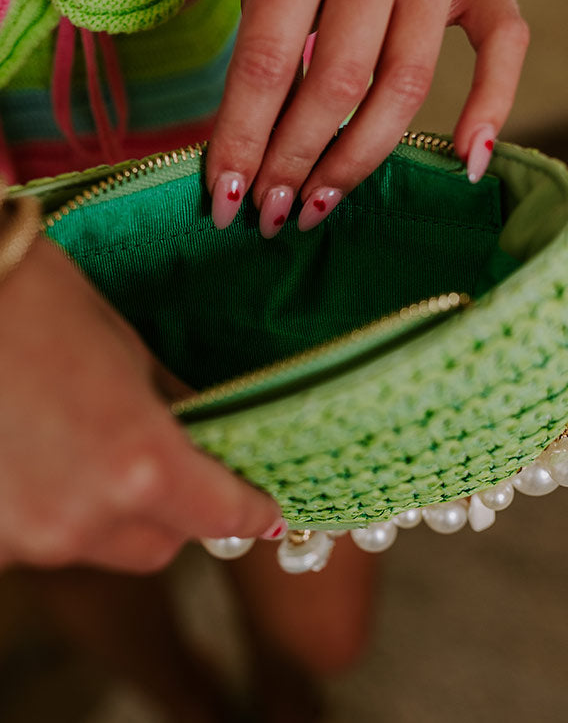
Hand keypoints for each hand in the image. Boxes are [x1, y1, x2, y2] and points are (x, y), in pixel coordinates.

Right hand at [0, 239, 281, 572]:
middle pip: (158, 547)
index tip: (264, 512)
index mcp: (139, 466)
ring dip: (103, 512)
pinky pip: (38, 539)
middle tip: (165, 466)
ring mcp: (23, 538)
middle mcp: (82, 519)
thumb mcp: (127, 351)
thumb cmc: (40, 301)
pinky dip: (48, 508)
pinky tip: (35, 458)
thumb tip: (207, 437)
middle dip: (173, 513)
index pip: (220, 516)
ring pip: (94, 545)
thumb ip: (174, 411)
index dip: (249, 514)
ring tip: (80, 448)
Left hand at [207, 0, 527, 235]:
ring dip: (357, 161)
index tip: (226, 199)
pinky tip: (464, 165)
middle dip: (297, 161)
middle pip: (340, 81)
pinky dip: (491, 107)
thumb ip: (269, 52)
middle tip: (272, 213)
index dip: (244, 139)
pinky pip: (504, 44)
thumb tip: (258, 161)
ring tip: (318, 206)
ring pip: (406, 85)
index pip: (268, 58)